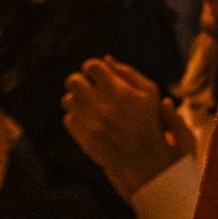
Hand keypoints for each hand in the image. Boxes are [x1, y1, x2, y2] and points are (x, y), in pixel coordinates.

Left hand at [63, 57, 191, 198]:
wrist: (144, 159)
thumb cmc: (149, 120)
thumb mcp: (149, 92)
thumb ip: (127, 72)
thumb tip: (105, 59)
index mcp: (120, 92)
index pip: (91, 66)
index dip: (93, 68)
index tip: (98, 75)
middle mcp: (104, 106)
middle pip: (73, 81)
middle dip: (80, 81)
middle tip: (89, 87)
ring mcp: (92, 124)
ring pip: (68, 100)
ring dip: (78, 100)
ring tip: (91, 105)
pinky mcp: (84, 138)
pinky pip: (69, 118)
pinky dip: (78, 118)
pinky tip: (91, 120)